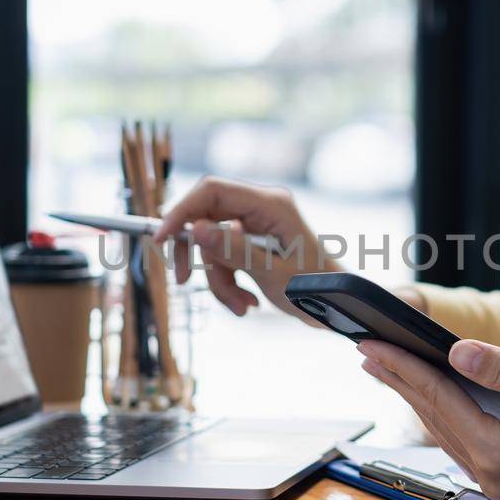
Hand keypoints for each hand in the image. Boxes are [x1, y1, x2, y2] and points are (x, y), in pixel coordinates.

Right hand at [155, 176, 342, 319]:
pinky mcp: (252, 244)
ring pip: (212, 246)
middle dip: (198, 255)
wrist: (337, 308)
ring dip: (219, 280)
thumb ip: (233, 250)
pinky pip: (224, 259)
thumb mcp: (272, 273)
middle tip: (182, 280)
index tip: (161, 238)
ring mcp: (256, 226)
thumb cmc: (317, 289)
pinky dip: (228, 284)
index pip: (212, 192)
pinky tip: (247, 303)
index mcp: (270, 204)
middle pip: (206, 218)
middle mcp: (261, 208)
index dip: (182, 211)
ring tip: (242, 306)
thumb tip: (195, 229)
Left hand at [357, 338, 499, 499]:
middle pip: (432, 418)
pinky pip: (464, 443)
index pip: (437, 400)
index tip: (371, 344)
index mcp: (499, 453)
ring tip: (389, 371)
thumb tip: (457, 352)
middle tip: (366, 351)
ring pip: (445, 433)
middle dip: (398, 381)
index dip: (402, 367)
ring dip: (416, 400)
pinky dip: (443, 416)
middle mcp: (491, 475)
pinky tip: (433, 400)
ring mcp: (499, 483)